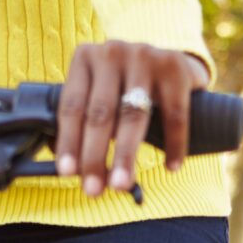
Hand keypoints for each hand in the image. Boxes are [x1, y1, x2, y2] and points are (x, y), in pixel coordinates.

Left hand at [54, 40, 209, 198]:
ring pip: (133, 115)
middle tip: (93, 190)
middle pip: (100, 113)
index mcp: (85, 58)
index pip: (72, 106)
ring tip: (121, 185)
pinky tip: (171, 167)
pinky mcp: (175, 66)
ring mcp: (144, 56)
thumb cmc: (128, 85)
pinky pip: (174, 113)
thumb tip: (72, 169)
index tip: (68, 173)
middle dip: (95, 156)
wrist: (175, 60)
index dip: (69, 142)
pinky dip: (174, 144)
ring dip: (126, 155)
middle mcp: (112, 53)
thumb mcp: (102, 90)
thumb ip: (86, 118)